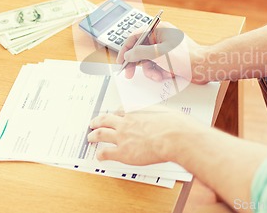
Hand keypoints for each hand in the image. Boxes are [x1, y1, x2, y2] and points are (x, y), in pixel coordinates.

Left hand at [87, 107, 201, 165]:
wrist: (175, 137)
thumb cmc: (176, 125)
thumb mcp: (168, 112)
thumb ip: (162, 115)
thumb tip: (167, 116)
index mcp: (138, 110)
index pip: (122, 109)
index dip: (116, 113)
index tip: (115, 114)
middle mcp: (127, 121)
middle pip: (106, 119)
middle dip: (98, 121)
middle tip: (94, 123)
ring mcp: (122, 136)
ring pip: (100, 134)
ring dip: (93, 136)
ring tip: (90, 137)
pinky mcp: (123, 152)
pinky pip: (106, 152)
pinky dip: (100, 154)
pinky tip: (99, 156)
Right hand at [117, 22, 208, 83]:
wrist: (203, 67)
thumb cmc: (184, 57)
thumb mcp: (157, 54)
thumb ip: (139, 53)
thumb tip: (128, 54)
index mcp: (158, 30)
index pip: (135, 36)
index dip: (126, 49)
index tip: (121, 61)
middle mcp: (161, 38)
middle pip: (141, 51)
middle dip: (138, 65)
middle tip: (129, 75)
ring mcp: (166, 49)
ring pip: (149, 62)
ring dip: (152, 71)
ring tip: (159, 76)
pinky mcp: (170, 59)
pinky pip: (158, 67)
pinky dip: (160, 73)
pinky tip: (167, 75)